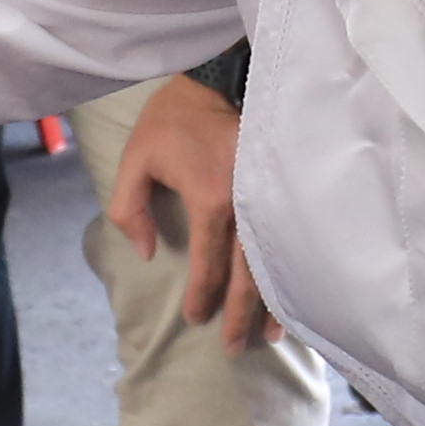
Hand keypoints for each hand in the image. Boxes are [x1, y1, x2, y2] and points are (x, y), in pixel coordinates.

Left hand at [101, 79, 267, 352]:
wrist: (221, 77)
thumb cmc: (175, 119)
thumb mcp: (136, 158)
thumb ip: (130, 209)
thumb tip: (150, 253)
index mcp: (210, 198)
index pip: (208, 264)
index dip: (202, 297)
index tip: (196, 319)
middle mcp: (246, 203)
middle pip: (247, 274)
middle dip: (240, 315)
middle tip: (234, 348)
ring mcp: (270, 195)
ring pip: (275, 262)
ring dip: (273, 302)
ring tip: (271, 336)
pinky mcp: (284, 187)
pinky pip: (289, 239)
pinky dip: (292, 271)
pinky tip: (294, 295)